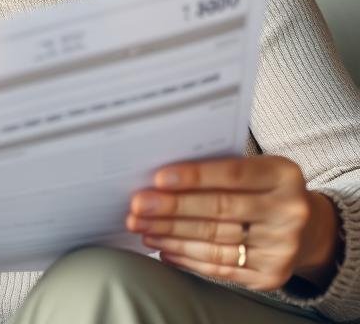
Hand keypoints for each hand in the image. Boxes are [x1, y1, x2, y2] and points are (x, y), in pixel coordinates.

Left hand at [127, 155, 340, 290]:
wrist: (308, 229)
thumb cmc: (264, 189)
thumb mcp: (256, 170)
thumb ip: (218, 169)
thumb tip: (159, 179)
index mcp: (284, 176)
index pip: (233, 174)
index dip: (194, 177)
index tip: (157, 179)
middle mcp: (288, 212)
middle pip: (220, 210)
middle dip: (172, 209)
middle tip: (137, 206)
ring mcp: (281, 247)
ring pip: (214, 242)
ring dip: (171, 235)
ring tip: (142, 227)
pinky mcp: (271, 275)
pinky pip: (220, 268)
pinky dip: (187, 258)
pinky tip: (163, 248)